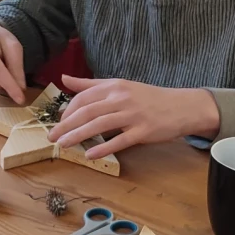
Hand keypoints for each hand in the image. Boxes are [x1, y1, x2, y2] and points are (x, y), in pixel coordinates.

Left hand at [48, 75, 220, 158]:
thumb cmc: (148, 98)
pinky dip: (104, 148)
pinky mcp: (143, 131)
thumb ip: (91, 84)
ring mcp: (133, 115)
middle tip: (51, 136)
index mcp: (114, 86)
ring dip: (78, 136)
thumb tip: (64, 79)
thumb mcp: (120, 86)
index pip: (83, 98)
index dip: (67, 111)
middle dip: (66, 125)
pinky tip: (90, 155)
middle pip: (87, 111)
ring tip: (64, 145)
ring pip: (99, 125)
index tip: (58, 122)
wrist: (183, 106)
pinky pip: (120, 141)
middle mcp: (121, 98)